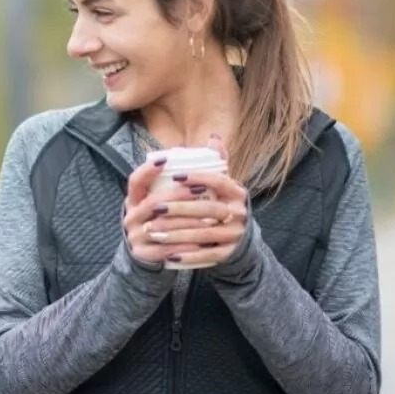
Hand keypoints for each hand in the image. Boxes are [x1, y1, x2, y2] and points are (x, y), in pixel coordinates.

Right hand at [124, 155, 207, 265]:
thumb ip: (186, 174)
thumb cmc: (162, 219)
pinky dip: (183, 246)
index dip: (148, 170)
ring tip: (209, 218)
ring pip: (161, 226)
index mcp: (134, 199)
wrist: (147, 255)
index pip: (135, 180)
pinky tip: (201, 242)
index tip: (164, 160)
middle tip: (203, 190)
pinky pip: (164, 250)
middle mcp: (131, 215)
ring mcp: (135, 236)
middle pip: (153, 203)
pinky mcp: (143, 254)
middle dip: (179, 196)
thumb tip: (213, 140)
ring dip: (187, 222)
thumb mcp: (164, 198)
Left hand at [143, 137, 248, 266]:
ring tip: (154, 232)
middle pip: (208, 209)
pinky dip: (188, 256)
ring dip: (177, 234)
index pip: (219, 181)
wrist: (239, 240)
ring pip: (204, 234)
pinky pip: (207, 256)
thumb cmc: (222, 205)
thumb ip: (216, 163)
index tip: (175, 176)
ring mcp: (236, 235)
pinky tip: (169, 255)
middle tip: (154, 209)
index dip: (197, 177)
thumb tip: (213, 137)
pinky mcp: (229, 253)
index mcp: (237, 192)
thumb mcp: (222, 185)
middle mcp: (240, 213)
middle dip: (179, 209)